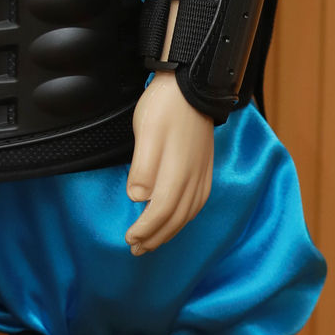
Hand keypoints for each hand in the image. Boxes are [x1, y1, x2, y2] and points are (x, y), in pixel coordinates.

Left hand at [125, 73, 214, 255]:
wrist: (192, 85)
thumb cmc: (165, 106)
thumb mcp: (146, 132)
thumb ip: (143, 167)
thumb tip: (138, 198)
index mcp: (178, 172)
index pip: (160, 212)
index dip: (145, 229)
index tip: (129, 238)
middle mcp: (194, 178)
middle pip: (175, 218)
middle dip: (155, 237)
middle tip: (136, 249)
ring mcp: (202, 174)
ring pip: (188, 214)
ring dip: (169, 231)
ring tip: (153, 241)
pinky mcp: (205, 168)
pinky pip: (197, 203)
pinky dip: (184, 218)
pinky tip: (177, 219)